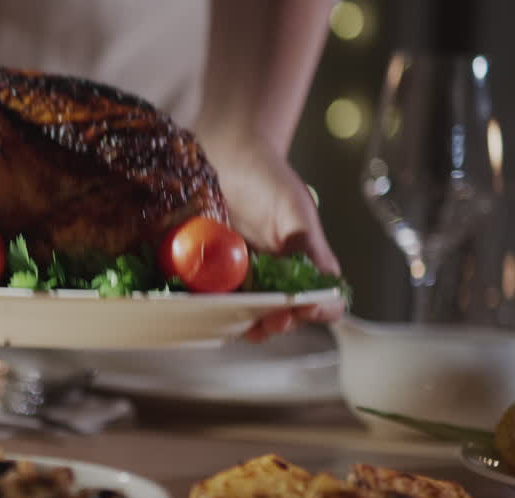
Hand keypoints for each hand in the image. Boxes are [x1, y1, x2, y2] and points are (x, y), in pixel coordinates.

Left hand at [205, 132, 344, 340]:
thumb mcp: (294, 210)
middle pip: (274, 318)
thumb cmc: (267, 178)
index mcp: (301, 267)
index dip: (311, 314)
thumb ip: (308, 249)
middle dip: (267, 324)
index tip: (293, 311)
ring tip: (224, 315)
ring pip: (236, 315)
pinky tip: (190, 298)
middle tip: (261, 321)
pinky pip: (199, 297)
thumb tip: (324, 289)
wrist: (226, 155)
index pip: (317, 304)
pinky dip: (195, 302)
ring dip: (230, 320)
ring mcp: (235, 280)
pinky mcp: (202, 274)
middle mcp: (270, 280)